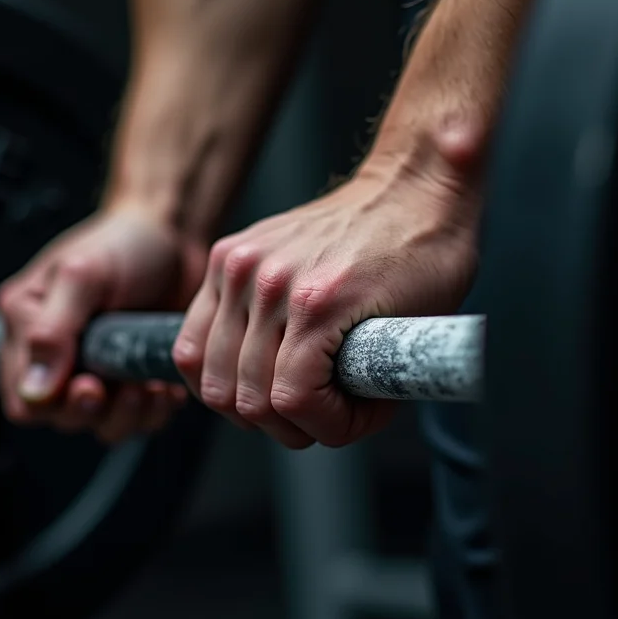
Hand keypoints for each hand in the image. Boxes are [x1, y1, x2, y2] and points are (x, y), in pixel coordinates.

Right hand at [0, 206, 207, 441]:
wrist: (175, 236)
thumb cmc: (123, 244)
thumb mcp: (80, 275)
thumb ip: (52, 330)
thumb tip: (36, 389)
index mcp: (28, 328)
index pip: (24, 399)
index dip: (54, 404)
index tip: (89, 385)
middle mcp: (60, 355)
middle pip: (63, 418)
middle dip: (96, 410)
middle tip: (124, 388)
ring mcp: (100, 369)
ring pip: (103, 424)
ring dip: (129, 415)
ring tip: (149, 386)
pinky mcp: (135, 377)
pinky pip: (139, 417)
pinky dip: (155, 410)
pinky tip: (166, 386)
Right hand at [172, 154, 480, 448]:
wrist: (407, 189)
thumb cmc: (424, 256)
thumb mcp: (417, 331)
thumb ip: (371, 387)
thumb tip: (335, 422)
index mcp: (320, 302)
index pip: (294, 403)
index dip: (327, 428)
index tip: (352, 419)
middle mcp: (269, 283)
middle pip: (247, 398)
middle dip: (288, 425)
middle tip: (317, 416)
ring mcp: (241, 267)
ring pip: (212, 377)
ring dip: (246, 404)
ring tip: (279, 397)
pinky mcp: (227, 257)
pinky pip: (193, 338)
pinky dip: (214, 370)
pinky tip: (243, 372)